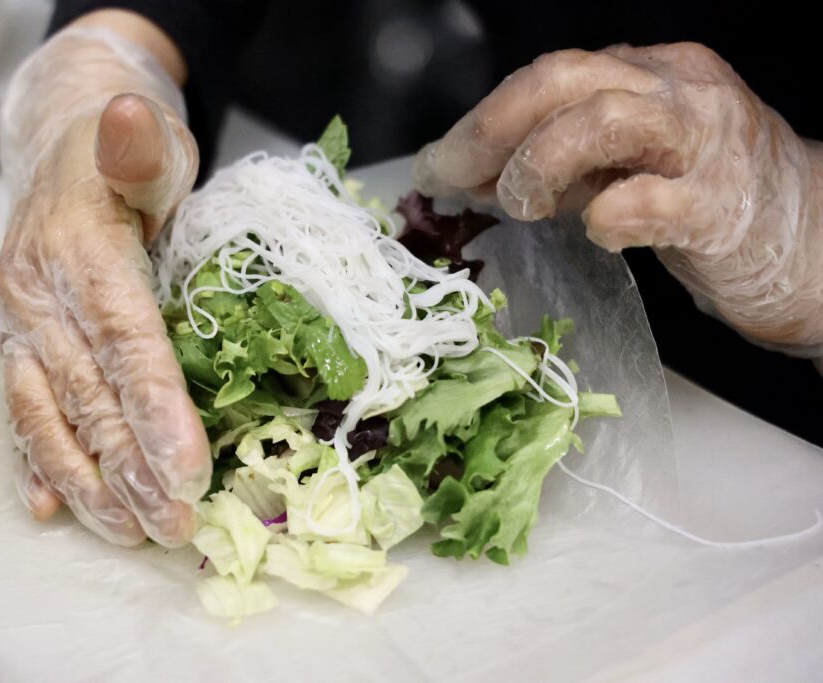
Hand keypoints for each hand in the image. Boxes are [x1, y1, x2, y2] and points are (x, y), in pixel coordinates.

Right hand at [0, 23, 208, 546]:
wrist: (61, 150)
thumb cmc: (122, 154)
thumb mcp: (143, 139)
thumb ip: (139, 147)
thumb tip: (131, 121)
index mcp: (77, 249)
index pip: (122, 338)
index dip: (154, 405)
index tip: (187, 469)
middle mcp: (36, 295)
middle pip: (89, 394)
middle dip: (133, 467)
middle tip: (175, 526)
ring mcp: (19, 327)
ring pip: (50, 417)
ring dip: (90, 482)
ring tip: (132, 532)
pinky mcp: (17, 347)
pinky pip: (23, 411)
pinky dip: (39, 462)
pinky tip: (55, 509)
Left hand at [415, 42, 822, 350]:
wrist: (809, 243)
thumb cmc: (708, 204)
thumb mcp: (621, 170)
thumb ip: (557, 167)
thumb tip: (474, 179)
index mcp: (644, 75)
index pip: (545, 77)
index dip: (479, 122)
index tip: (434, 167)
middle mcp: (674, 91)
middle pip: (563, 78)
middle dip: (490, 131)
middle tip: (453, 180)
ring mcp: (703, 143)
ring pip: (604, 117)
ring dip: (539, 162)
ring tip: (521, 204)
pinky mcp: (723, 206)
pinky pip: (654, 200)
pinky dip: (610, 214)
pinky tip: (597, 230)